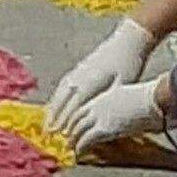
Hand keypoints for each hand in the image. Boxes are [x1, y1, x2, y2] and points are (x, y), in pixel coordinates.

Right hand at [46, 18, 155, 133]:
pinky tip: (54, 102)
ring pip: (60, 93)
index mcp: (90, 84)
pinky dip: (56, 97)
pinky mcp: (78, 68)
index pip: (74, 107)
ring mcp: (77, 72)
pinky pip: (62, 86)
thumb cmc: (129, 63)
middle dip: (54, 118)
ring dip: (52, 108)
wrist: (128, 41)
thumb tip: (98, 114)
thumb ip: (108, 100)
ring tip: (46, 121)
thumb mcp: (123, 84)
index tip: (59, 135)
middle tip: (47, 133)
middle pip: (62, 102)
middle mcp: (79, 79)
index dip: (66, 122)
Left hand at [67, 80, 166, 154]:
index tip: (66, 126)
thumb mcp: (128, 97)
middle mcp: (97, 106)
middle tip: (60, 139)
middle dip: (67, 130)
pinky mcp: (105, 128)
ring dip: (71, 140)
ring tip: (65, 149)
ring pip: (78, 129)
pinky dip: (80, 147)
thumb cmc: (148, 99)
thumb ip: (119, 105)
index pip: (80, 109)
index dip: (72, 119)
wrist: (154, 98)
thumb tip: (122, 114)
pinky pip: (87, 139)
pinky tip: (77, 153)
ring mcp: (99, 116)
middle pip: (74, 119)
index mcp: (102, 97)